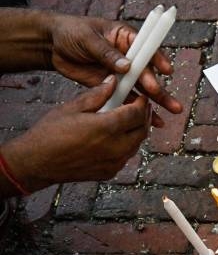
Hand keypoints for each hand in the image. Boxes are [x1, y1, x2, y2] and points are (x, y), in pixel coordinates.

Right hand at [0, 77, 149, 193]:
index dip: (142, 104)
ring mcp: (114, 163)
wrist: (37, 163)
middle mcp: (115, 147)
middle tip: (139, 108)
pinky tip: (116, 137)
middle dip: (144, 117)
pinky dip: (127, 145)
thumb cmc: (49, 133)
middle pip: (142, 130)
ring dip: (136, 132)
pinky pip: (126, 157)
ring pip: (137, 145)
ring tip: (128, 120)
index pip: (137, 114)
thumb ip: (96, 95)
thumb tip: (113, 82)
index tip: (141, 98)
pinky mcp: (110, 172)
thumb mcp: (72, 108)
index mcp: (106, 128)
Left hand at [46, 12, 180, 121]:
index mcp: (125, 38)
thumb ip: (107, 53)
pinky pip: (129, 99)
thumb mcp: (88, 39)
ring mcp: (123, 73)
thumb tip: (127, 66)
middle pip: (148, 72)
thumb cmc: (72, 32)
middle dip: (159, 87)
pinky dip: (138, 110)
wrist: (53, 45)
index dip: (157, 59)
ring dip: (157, 101)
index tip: (165, 70)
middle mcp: (129, 57)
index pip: (146, 48)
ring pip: (143, 89)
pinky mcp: (114, 87)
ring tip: (172, 112)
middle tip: (166, 99)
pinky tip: (152, 120)